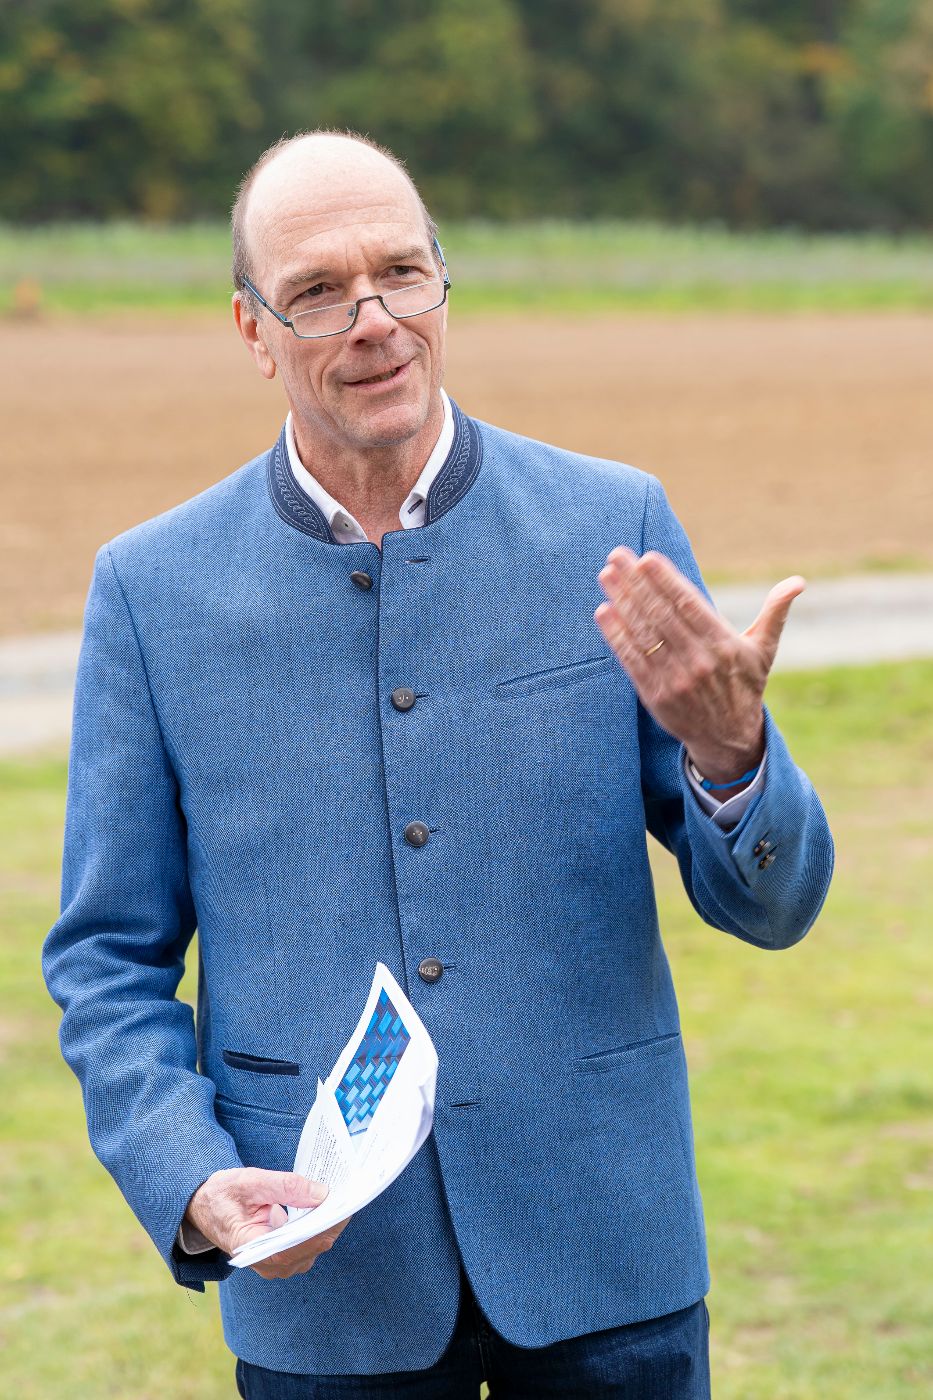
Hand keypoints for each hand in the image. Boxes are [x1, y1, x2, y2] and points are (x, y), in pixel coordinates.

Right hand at [185, 1167, 350, 1279]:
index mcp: (253, 1250)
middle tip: (352, 1192)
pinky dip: (323, 1221)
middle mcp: (269, 1263)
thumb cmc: (223, 1195)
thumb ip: (284, 1186)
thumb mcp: (249, 1182)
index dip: (322, 1228)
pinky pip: (312, 1239)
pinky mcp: (286, 1252)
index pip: (296, 1247)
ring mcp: (279, 1261)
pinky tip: (332, 1202)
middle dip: (333, 1220)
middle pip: (312, 1246)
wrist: (207, 1206)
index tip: (343, 1206)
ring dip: (331, 1221)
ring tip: (346, 1194)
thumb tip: (322, 1194)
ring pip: (316, 1244)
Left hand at [595, 548, 803, 783]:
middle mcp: (699, 661)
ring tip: (606, 575)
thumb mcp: (763, 650)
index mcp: (724, 645)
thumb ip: (775, 613)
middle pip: (662, 614)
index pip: (690, 605)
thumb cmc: (744, 685)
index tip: (646, 557)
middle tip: (616, 555)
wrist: (729, 739)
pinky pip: (632, 660)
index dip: (666, 581)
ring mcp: (675, 680)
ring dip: (622, 602)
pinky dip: (617, 636)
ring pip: (644, 634)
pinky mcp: (655, 696)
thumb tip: (798, 582)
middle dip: (636, 583)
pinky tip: (604, 612)